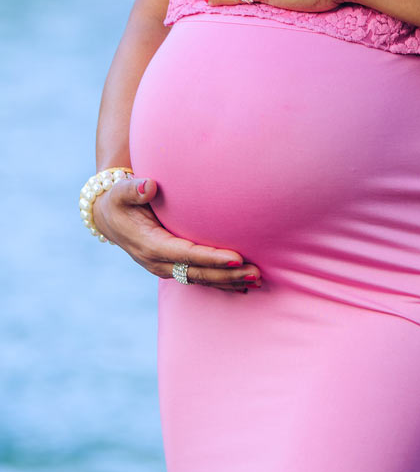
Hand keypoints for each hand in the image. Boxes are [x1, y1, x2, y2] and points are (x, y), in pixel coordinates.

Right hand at [93, 177, 261, 293]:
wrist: (110, 219)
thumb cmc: (119, 201)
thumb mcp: (120, 193)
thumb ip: (133, 189)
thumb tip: (149, 185)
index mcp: (150, 245)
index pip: (187, 254)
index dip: (211, 258)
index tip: (236, 257)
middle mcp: (158, 262)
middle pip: (198, 272)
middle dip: (227, 275)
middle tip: (256, 273)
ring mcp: (165, 268)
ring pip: (201, 279)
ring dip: (229, 281)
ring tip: (256, 279)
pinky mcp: (172, 268)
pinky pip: (199, 279)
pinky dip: (220, 283)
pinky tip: (242, 286)